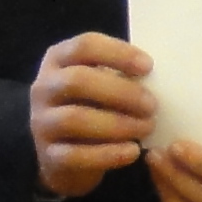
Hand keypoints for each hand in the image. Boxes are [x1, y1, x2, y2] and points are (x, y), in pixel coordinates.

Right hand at [30, 32, 155, 198]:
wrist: (63, 156)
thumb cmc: (91, 108)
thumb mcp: (100, 84)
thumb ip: (119, 75)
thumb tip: (159, 76)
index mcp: (58, 60)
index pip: (84, 46)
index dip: (118, 54)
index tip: (148, 66)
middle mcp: (43, 87)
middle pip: (78, 81)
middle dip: (121, 92)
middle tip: (152, 105)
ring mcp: (41, 123)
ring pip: (75, 119)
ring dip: (118, 124)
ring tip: (147, 127)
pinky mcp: (48, 155)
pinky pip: (76, 155)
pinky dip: (109, 154)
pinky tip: (133, 152)